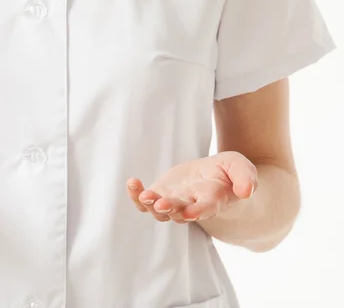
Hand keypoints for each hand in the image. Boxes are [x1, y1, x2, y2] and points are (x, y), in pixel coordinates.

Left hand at [127, 151, 257, 222]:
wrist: (214, 178)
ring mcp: (173, 202)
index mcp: (212, 200)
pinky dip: (136, 195)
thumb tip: (247, 191)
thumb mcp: (240, 167)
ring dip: (150, 204)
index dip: (197, 212)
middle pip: (178, 212)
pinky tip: (132, 183)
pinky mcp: (160, 195)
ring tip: (144, 194)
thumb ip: (246, 177)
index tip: (189, 214)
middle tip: (161, 204)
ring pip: (159, 211)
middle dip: (170, 209)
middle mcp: (191, 205)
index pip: (205, 209)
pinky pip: (144, 201)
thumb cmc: (228, 175)